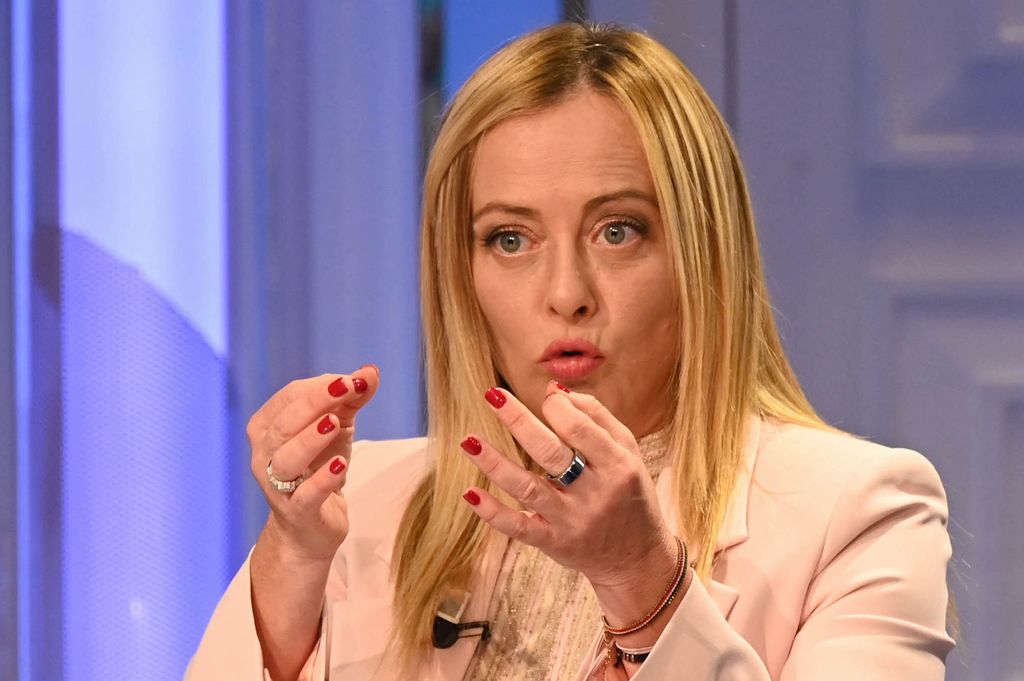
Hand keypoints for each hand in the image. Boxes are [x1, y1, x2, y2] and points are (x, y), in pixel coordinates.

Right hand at [248, 365, 378, 560]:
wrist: (312, 527)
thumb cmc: (320, 468)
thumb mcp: (336, 427)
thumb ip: (351, 398)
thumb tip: (371, 371)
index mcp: (267, 427)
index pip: (290, 398)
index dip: (321, 386)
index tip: (355, 379)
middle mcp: (264, 455)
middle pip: (285, 424)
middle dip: (317, 402)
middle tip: (349, 387)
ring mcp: (277, 485)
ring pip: (286, 459)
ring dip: (310, 438)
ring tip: (335, 422)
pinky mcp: (297, 512)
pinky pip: (305, 494)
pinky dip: (322, 479)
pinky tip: (340, 465)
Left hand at [459, 381, 675, 591]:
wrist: (637, 557)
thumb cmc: (630, 493)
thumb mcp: (628, 451)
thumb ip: (596, 416)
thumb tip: (554, 390)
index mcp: (616, 465)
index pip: (579, 429)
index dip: (556, 406)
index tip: (546, 398)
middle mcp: (594, 493)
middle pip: (549, 452)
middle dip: (518, 420)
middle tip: (491, 395)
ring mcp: (571, 521)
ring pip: (527, 488)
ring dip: (495, 463)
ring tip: (468, 441)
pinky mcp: (553, 543)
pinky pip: (518, 527)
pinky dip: (492, 511)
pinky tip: (470, 492)